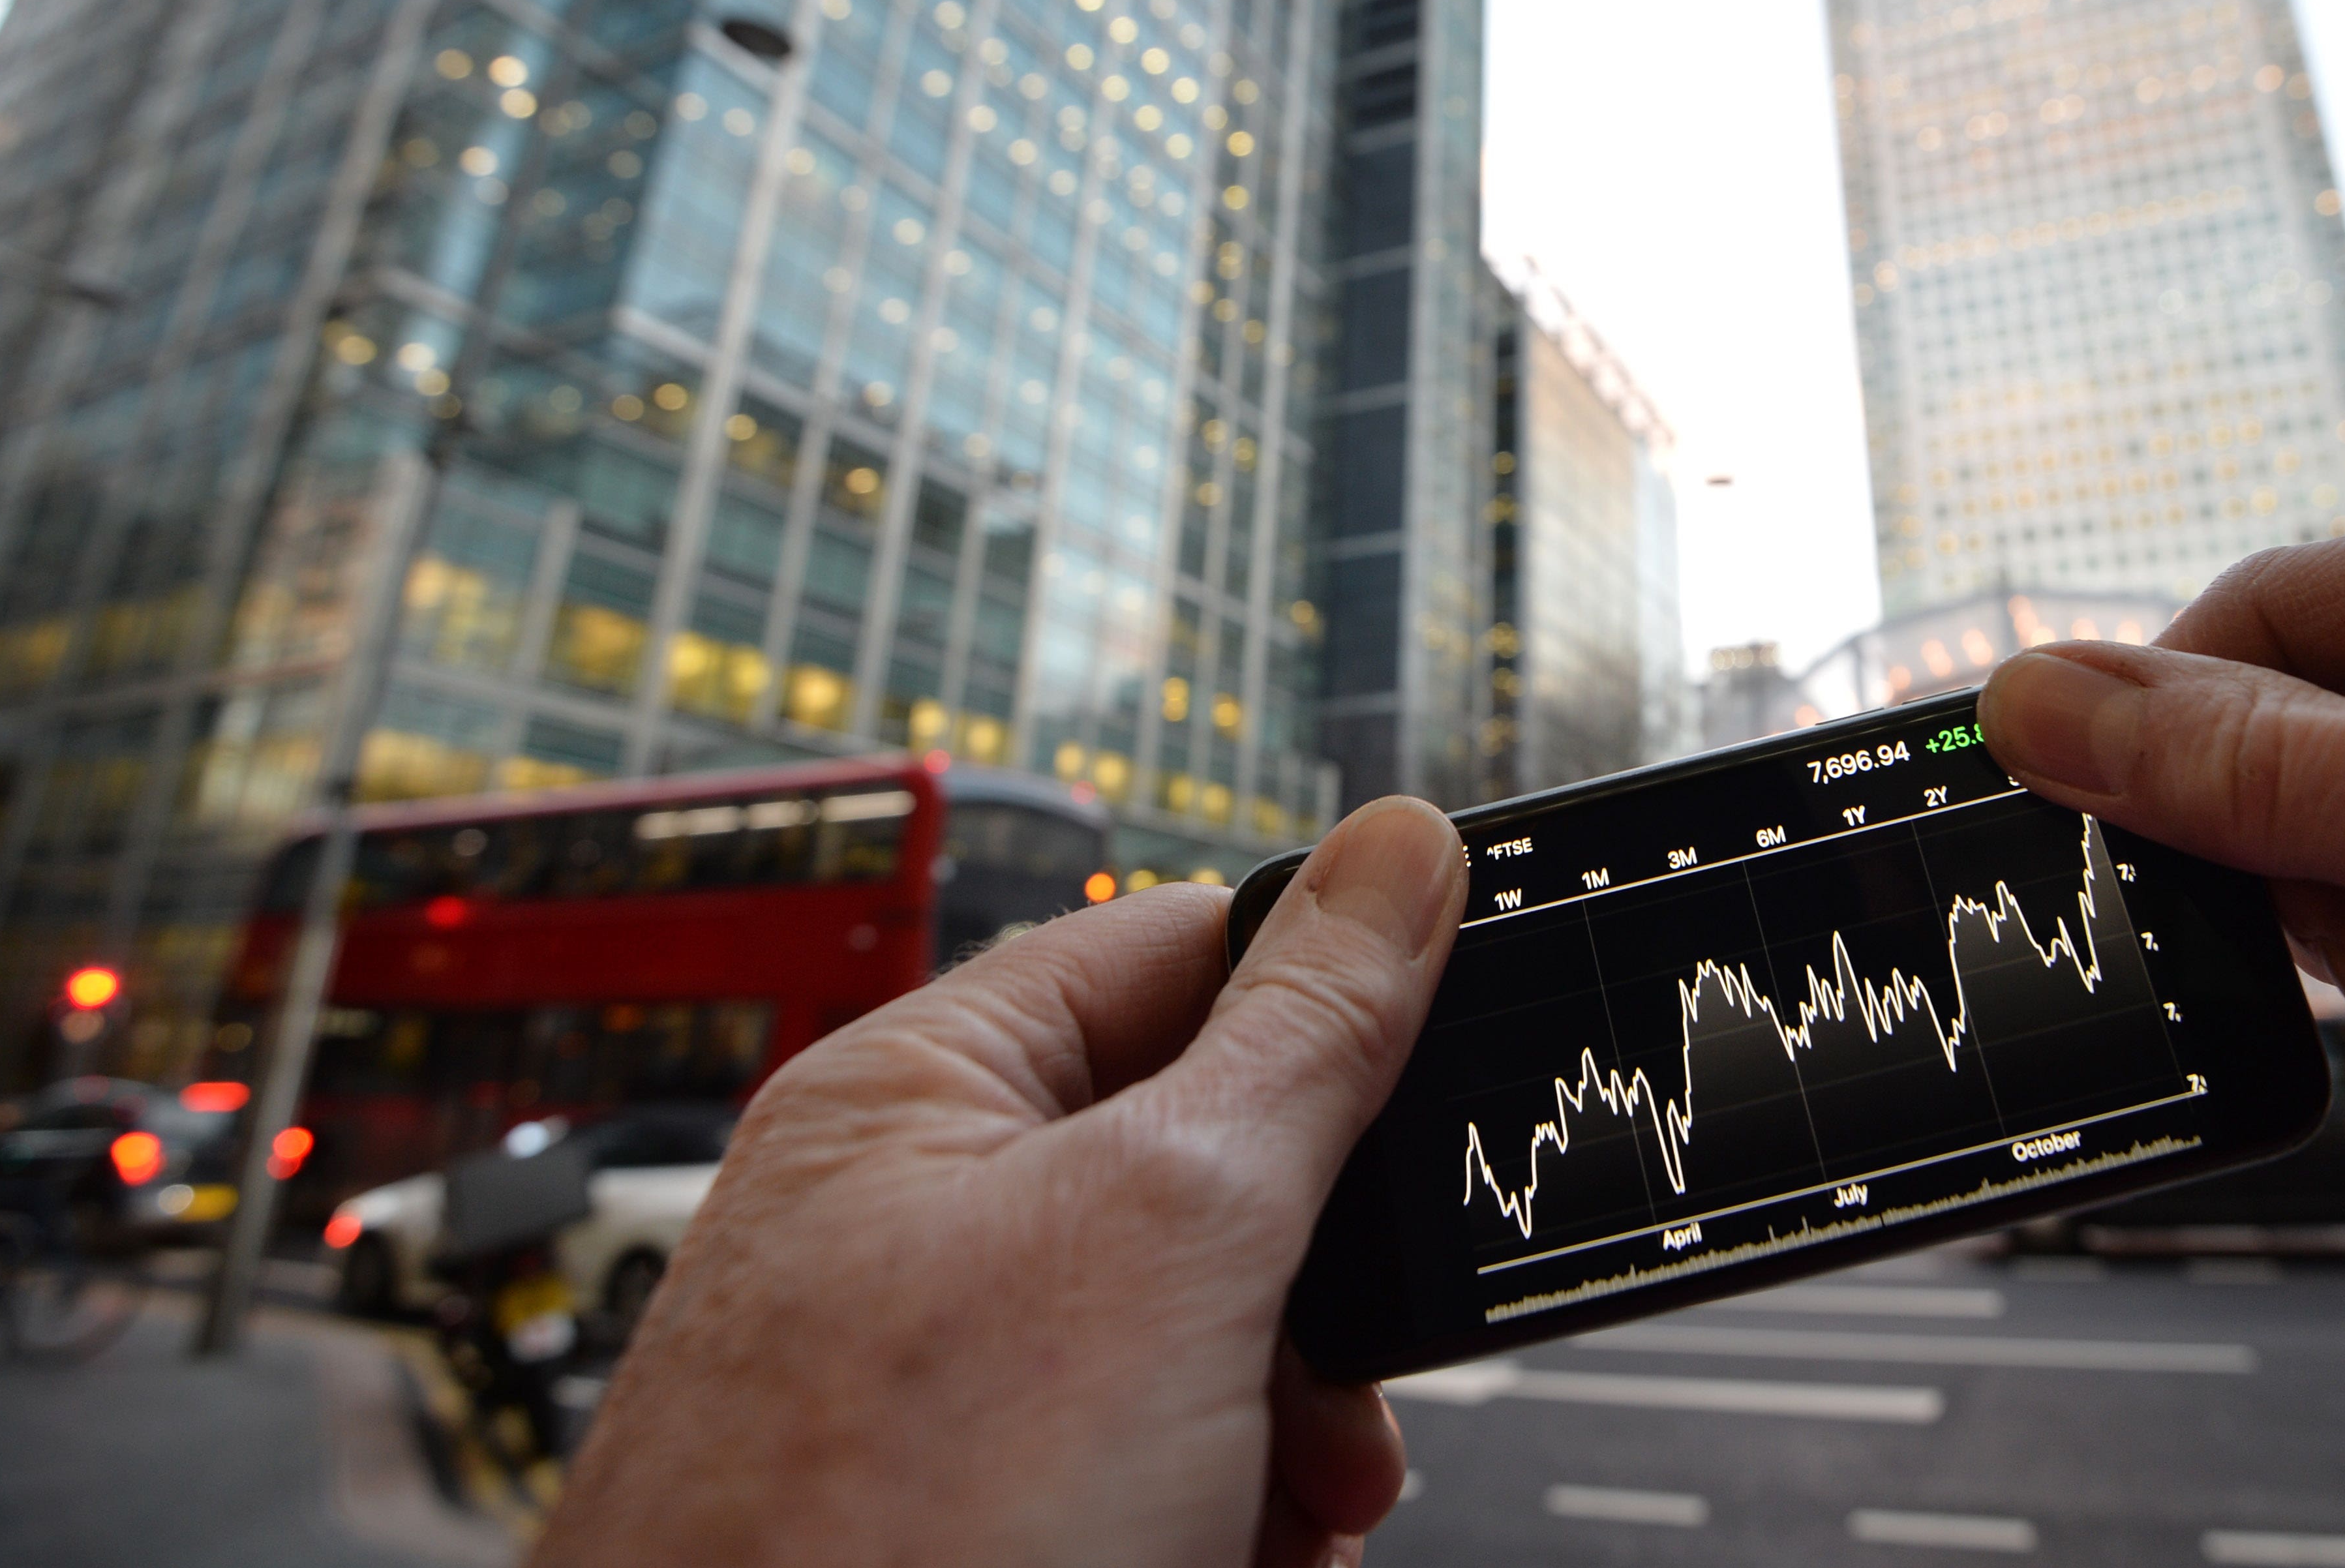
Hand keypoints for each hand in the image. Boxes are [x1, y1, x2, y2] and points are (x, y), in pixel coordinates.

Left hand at [531, 795, 1466, 1567]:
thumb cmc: (893, 1536)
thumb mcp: (1170, 1229)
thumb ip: (1305, 1032)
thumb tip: (1397, 848)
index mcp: (922, 1096)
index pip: (1174, 950)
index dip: (1327, 998)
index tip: (1451, 1046)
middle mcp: (916, 1230)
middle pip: (1211, 1171)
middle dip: (1318, 1282)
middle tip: (1355, 1360)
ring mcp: (941, 1396)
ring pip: (1203, 1346)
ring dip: (1291, 1427)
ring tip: (1291, 1505)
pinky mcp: (978, 1524)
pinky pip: (1158, 1471)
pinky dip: (1230, 1518)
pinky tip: (1238, 1559)